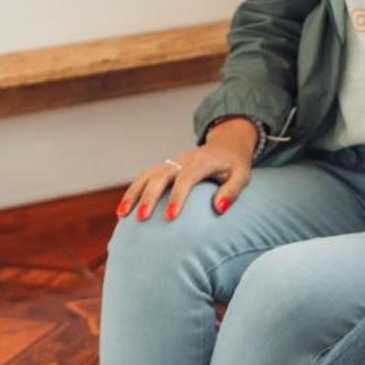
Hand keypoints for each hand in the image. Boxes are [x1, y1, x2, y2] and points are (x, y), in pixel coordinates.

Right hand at [117, 118, 257, 221]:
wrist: (225, 146)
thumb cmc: (234, 166)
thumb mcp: (242, 176)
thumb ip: (232, 191)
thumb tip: (219, 209)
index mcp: (202, 162)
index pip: (186, 178)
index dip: (177, 196)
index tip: (170, 217)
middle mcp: (183, 160)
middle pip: (161, 175)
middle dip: (150, 196)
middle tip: (142, 218)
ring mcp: (171, 162)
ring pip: (147, 175)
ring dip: (133, 193)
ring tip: (122, 215)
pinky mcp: (164, 166)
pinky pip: (144, 177)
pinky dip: (132, 191)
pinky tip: (123, 210)